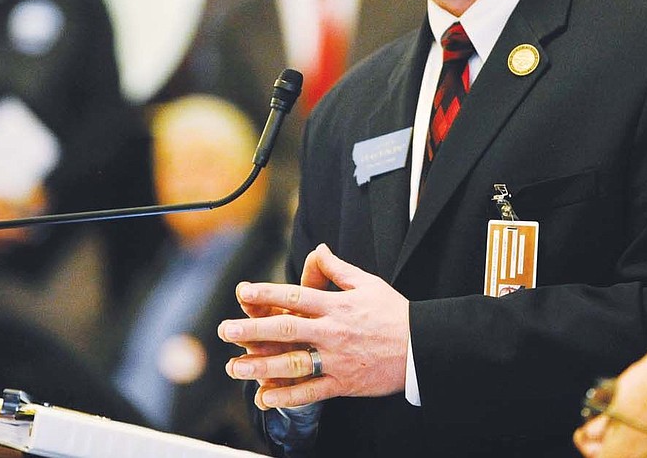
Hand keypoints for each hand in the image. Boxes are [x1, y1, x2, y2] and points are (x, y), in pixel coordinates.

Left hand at [219, 243, 408, 409]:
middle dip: (253, 330)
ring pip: (294, 363)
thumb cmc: (394, 312)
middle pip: (287, 330)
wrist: (421, 347)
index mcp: (337, 305)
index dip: (267, 294)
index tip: (243, 291)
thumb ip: (337, 268)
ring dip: (262, 367)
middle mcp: (333, 331)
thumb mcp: (367, 282)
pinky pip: (312, 391)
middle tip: (225, 331)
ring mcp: (337, 359)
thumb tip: (318, 249)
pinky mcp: (344, 382)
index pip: (295, 296)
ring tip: (236, 368)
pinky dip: (288, 396)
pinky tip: (265, 397)